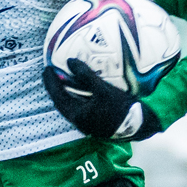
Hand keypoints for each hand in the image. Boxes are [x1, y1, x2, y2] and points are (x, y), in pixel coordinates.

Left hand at [42, 58, 161, 140]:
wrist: (140, 124)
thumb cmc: (121, 108)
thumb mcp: (102, 89)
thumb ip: (85, 76)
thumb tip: (70, 62)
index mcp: (78, 115)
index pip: (57, 97)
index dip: (50, 83)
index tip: (46, 69)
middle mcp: (80, 122)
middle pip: (62, 103)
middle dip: (56, 88)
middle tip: (52, 74)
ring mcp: (88, 125)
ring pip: (71, 106)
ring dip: (66, 93)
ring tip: (64, 80)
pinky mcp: (96, 124)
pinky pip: (81, 108)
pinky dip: (77, 97)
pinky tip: (81, 90)